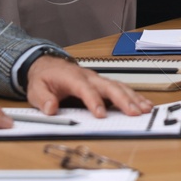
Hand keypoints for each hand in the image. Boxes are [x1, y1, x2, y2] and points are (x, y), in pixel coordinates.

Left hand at [24, 55, 151, 117]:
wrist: (48, 66)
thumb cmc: (45, 78)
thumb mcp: (36, 89)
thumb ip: (43, 99)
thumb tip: (51, 108)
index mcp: (73, 78)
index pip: (85, 89)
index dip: (94, 101)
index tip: (101, 114)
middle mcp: (89, 77)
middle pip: (109, 87)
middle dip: (123, 100)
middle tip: (134, 113)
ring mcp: (98, 79)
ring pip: (119, 87)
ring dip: (133, 98)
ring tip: (145, 109)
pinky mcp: (103, 84)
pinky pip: (121, 88)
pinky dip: (133, 96)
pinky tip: (144, 104)